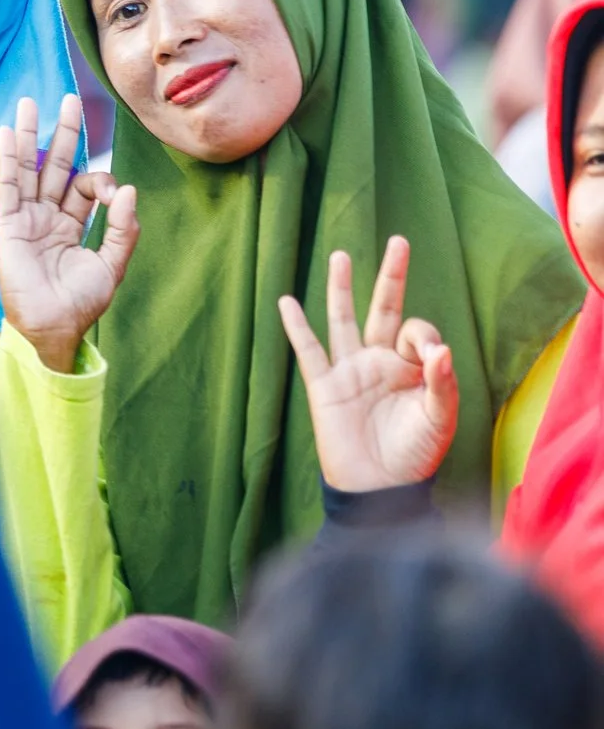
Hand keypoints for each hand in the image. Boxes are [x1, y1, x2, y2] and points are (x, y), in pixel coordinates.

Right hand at [0, 94, 139, 372]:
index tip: (111, 193)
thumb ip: (122, 228)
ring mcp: (25, 219)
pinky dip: (7, 159)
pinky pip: (8, 186)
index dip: (99, 180)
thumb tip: (127, 188)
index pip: (83, 187)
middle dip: (62, 134)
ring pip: (28, 169)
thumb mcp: (111, 265)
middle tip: (68, 100)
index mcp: (71, 225)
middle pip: (55, 166)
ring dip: (30, 136)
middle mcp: (46, 217)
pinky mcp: (8, 225)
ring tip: (29, 103)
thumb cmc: (81, 303)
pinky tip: (7, 133)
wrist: (53, 327)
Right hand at [279, 236, 457, 492]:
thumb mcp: (439, 419)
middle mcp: (379, 362)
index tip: (429, 360)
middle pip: (384, 309)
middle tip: (400, 240)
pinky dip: (296, 326)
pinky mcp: (323, 386)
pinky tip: (286, 301)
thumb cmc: (415, 456)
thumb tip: (441, 349)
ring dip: (342, 288)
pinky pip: (308, 350)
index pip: (416, 331)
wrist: (379, 488)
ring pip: (344, 320)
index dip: (423, 337)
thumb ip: (441, 383)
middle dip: (392, 275)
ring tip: (340, 254)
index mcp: (410, 368)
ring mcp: (349, 371)